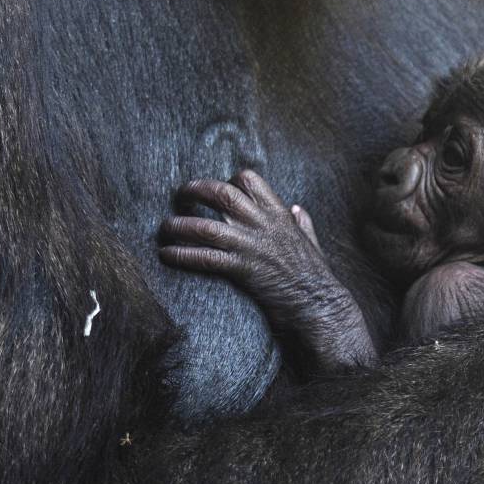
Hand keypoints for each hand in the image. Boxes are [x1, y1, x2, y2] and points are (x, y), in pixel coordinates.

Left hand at [160, 169, 376, 369]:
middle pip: (221, 193)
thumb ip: (302, 222)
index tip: (217, 190)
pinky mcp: (242, 270)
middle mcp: (262, 223)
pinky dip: (182, 254)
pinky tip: (166, 255)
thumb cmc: (316, 275)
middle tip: (179, 195)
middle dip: (195, 190)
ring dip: (179, 224)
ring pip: (206, 226)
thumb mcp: (311, 241)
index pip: (248, 179)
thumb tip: (297, 208)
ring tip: (164, 228)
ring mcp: (250, 246)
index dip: (228, 180)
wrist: (319, 305)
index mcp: (279, 213)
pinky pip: (204, 258)